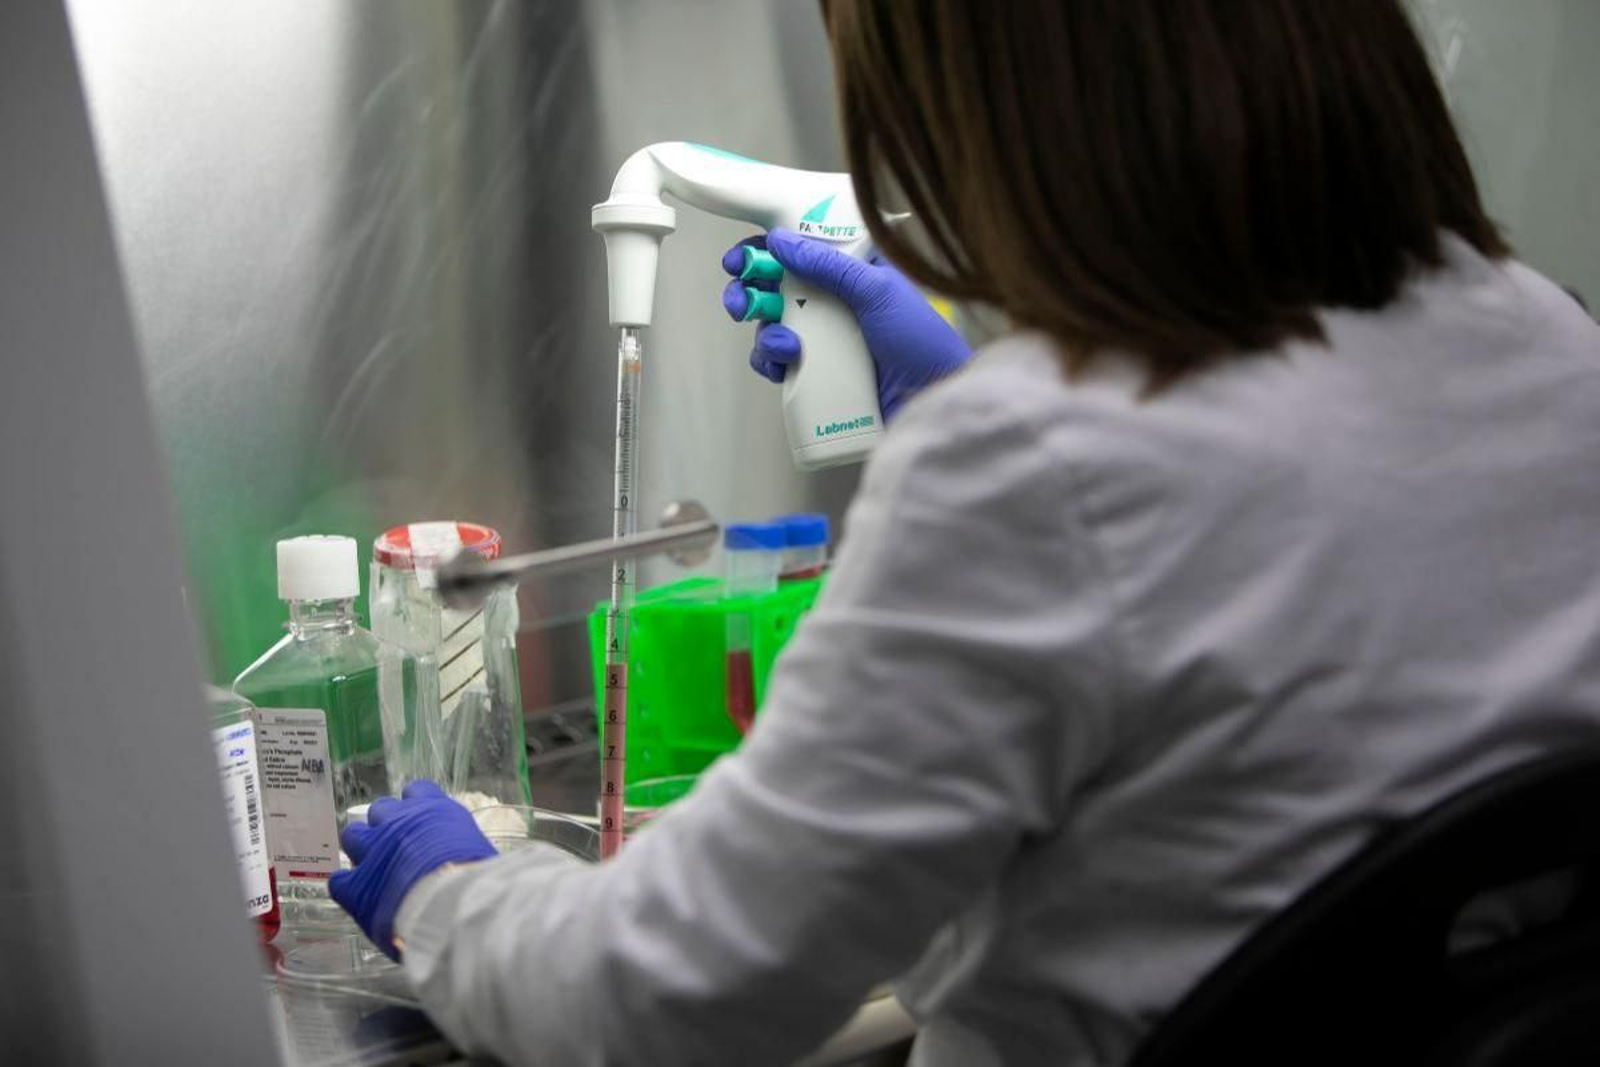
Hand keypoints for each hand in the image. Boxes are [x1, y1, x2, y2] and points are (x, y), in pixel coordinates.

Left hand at [328, 779, 497, 959]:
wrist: (450, 905)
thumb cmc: (476, 876)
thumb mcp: (477, 849)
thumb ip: (458, 845)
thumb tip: (460, 858)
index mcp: (433, 810)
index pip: (417, 790)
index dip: (416, 805)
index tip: (420, 820)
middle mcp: (399, 822)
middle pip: (381, 809)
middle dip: (386, 825)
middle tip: (397, 846)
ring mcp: (372, 851)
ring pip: (353, 835)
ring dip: (361, 847)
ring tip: (373, 866)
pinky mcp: (355, 885)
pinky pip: (339, 880)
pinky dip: (348, 886)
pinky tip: (358, 896)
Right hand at [720, 228, 972, 421]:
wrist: (934, 397)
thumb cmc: (921, 341)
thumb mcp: (878, 291)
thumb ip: (829, 265)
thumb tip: (780, 240)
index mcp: (849, 270)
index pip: (797, 250)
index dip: (763, 251)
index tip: (740, 259)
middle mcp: (832, 300)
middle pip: (773, 287)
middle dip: (749, 292)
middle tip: (741, 303)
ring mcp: (824, 336)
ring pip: (771, 325)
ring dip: (763, 332)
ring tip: (782, 345)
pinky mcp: (817, 371)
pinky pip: (778, 362)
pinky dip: (771, 362)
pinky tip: (785, 365)